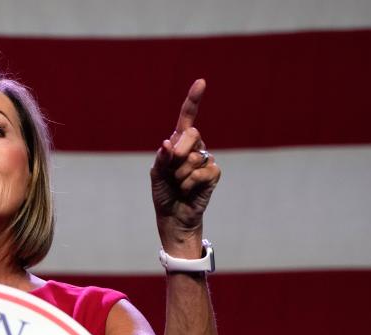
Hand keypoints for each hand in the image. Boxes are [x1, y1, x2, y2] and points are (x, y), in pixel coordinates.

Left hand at [150, 79, 220, 252]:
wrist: (173, 215)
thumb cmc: (163, 193)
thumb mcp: (156, 174)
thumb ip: (161, 158)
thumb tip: (167, 144)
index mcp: (178, 142)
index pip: (188, 117)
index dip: (194, 99)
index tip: (201, 82)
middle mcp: (194, 147)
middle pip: (192, 133)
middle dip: (178, 153)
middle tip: (172, 170)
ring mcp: (206, 159)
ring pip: (193, 158)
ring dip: (180, 175)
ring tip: (180, 185)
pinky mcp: (214, 173)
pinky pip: (202, 171)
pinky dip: (190, 183)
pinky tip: (189, 190)